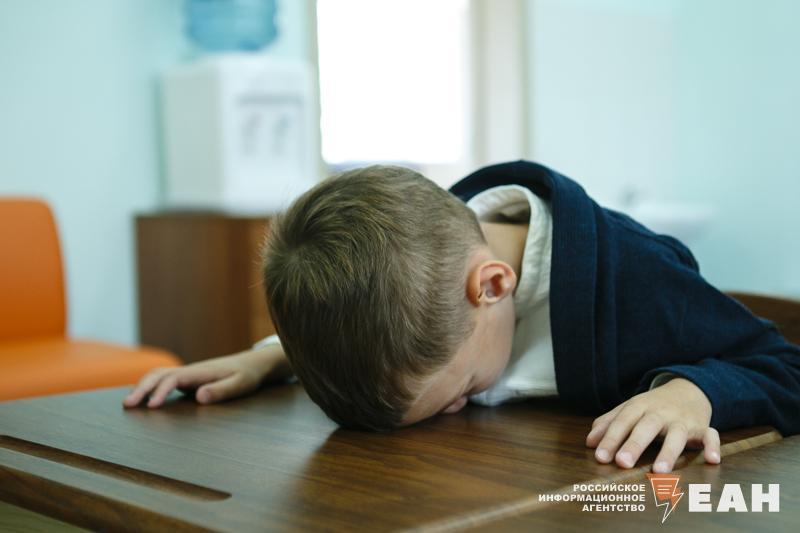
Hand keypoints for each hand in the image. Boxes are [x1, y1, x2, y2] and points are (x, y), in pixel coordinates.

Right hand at [122, 348, 281, 407]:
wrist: (252, 364)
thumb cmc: (248, 376)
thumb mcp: (240, 385)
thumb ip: (221, 391)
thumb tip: (199, 396)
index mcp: (200, 372)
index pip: (174, 379)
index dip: (160, 392)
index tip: (151, 407)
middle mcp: (190, 370)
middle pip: (159, 374)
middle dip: (142, 388)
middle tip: (127, 406)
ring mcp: (187, 374)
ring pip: (158, 375)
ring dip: (142, 386)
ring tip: (128, 404)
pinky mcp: (187, 379)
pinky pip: (163, 380)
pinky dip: (149, 386)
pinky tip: (141, 397)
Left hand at [585, 377, 719, 472]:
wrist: (688, 390)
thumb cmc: (652, 407)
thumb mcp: (629, 410)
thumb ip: (609, 424)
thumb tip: (589, 442)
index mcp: (639, 407)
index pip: (623, 422)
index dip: (611, 439)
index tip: (600, 457)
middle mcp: (661, 413)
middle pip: (646, 427)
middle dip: (634, 444)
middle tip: (622, 462)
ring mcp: (683, 420)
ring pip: (677, 434)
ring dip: (669, 451)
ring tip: (659, 470)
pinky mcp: (703, 428)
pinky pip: (711, 436)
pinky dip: (713, 446)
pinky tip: (712, 459)